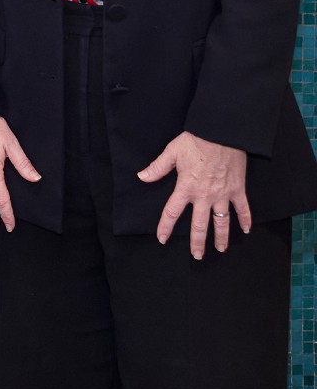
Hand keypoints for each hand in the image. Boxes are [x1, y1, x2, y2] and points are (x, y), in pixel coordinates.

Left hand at [140, 130, 250, 257]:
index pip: (172, 212)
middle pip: (200, 224)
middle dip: (197, 242)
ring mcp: (223, 194)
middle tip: (197, 256)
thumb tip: (141, 177)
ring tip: (221, 250)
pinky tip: (246, 230)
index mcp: (186, 187)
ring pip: (222, 221)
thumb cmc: (195, 141)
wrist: (222, 133)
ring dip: (221, 237)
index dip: (165, 226)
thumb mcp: (171, 152)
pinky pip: (243, 208)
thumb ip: (157, 168)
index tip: (162, 238)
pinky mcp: (238, 189)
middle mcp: (204, 195)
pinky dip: (246, 220)